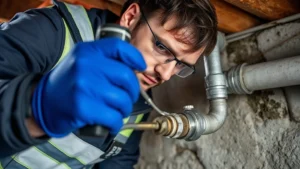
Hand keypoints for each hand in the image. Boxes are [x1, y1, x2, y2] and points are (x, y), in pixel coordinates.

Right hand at [31, 38, 145, 136]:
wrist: (43, 103)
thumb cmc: (69, 83)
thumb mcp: (82, 62)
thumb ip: (104, 60)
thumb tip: (134, 69)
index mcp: (88, 51)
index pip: (119, 47)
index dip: (135, 57)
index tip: (140, 67)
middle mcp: (86, 65)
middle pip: (126, 77)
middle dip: (133, 91)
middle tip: (128, 98)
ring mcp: (84, 86)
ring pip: (122, 100)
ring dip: (124, 109)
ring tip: (118, 112)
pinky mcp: (82, 107)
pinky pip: (113, 117)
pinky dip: (117, 123)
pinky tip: (112, 123)